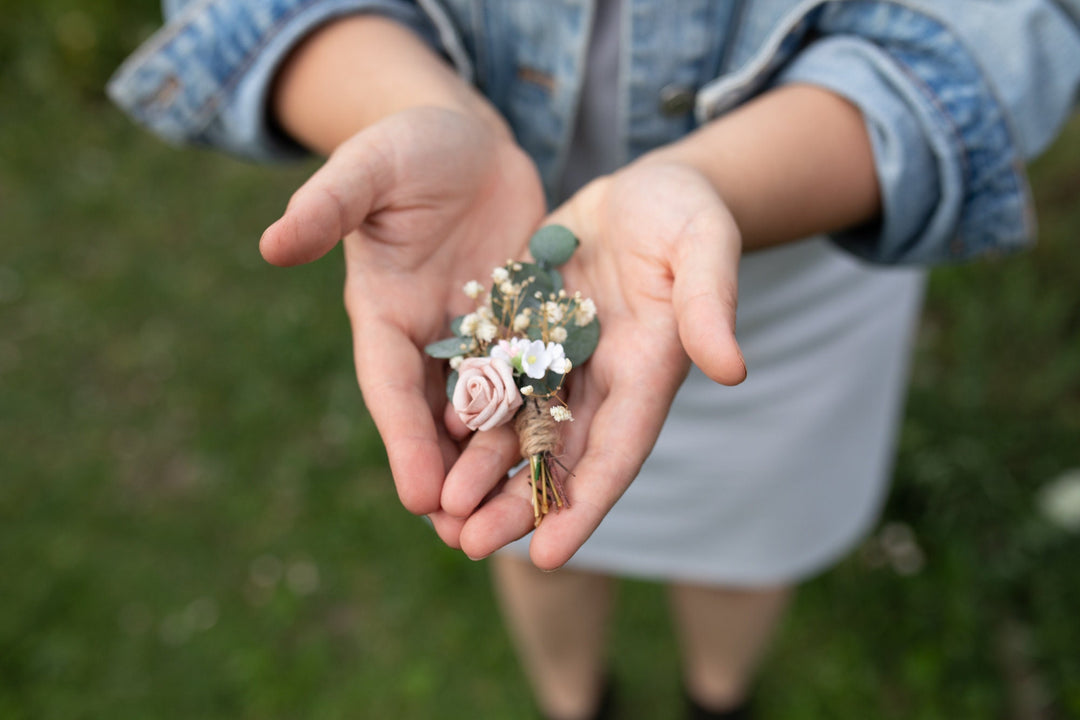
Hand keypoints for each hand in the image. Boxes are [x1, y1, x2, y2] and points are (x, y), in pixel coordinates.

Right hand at [260, 107, 545, 526]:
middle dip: (451, 478)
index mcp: (383, 314)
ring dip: (500, 466)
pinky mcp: (524, 326)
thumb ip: (327, 205)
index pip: (391, 388)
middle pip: (439, 419)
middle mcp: (429, 339)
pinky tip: (567, 460)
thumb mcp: (369, 167)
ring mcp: (479, 337)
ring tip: (519, 522)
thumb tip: (272, 244)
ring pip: (490, 412)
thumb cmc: (408, 147)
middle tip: (467, 540)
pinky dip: (545, 419)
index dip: (403, 441)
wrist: (467, 142)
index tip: (417, 497)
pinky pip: (537, 378)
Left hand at [440, 161, 746, 567]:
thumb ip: (711, 303)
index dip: (584, 504)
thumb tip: (732, 369)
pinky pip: (492, 381)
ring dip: (482, 471)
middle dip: (518, 505)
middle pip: (559, 455)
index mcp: (647, 371)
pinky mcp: (525, 333)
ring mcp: (560, 360)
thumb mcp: (703, 245)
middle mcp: (602, 381)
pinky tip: (429, 440)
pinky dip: (466, 414)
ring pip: (517, 428)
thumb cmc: (686, 212)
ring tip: (439, 512)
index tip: (548, 556)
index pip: (617, 452)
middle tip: (470, 546)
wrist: (645, 189)